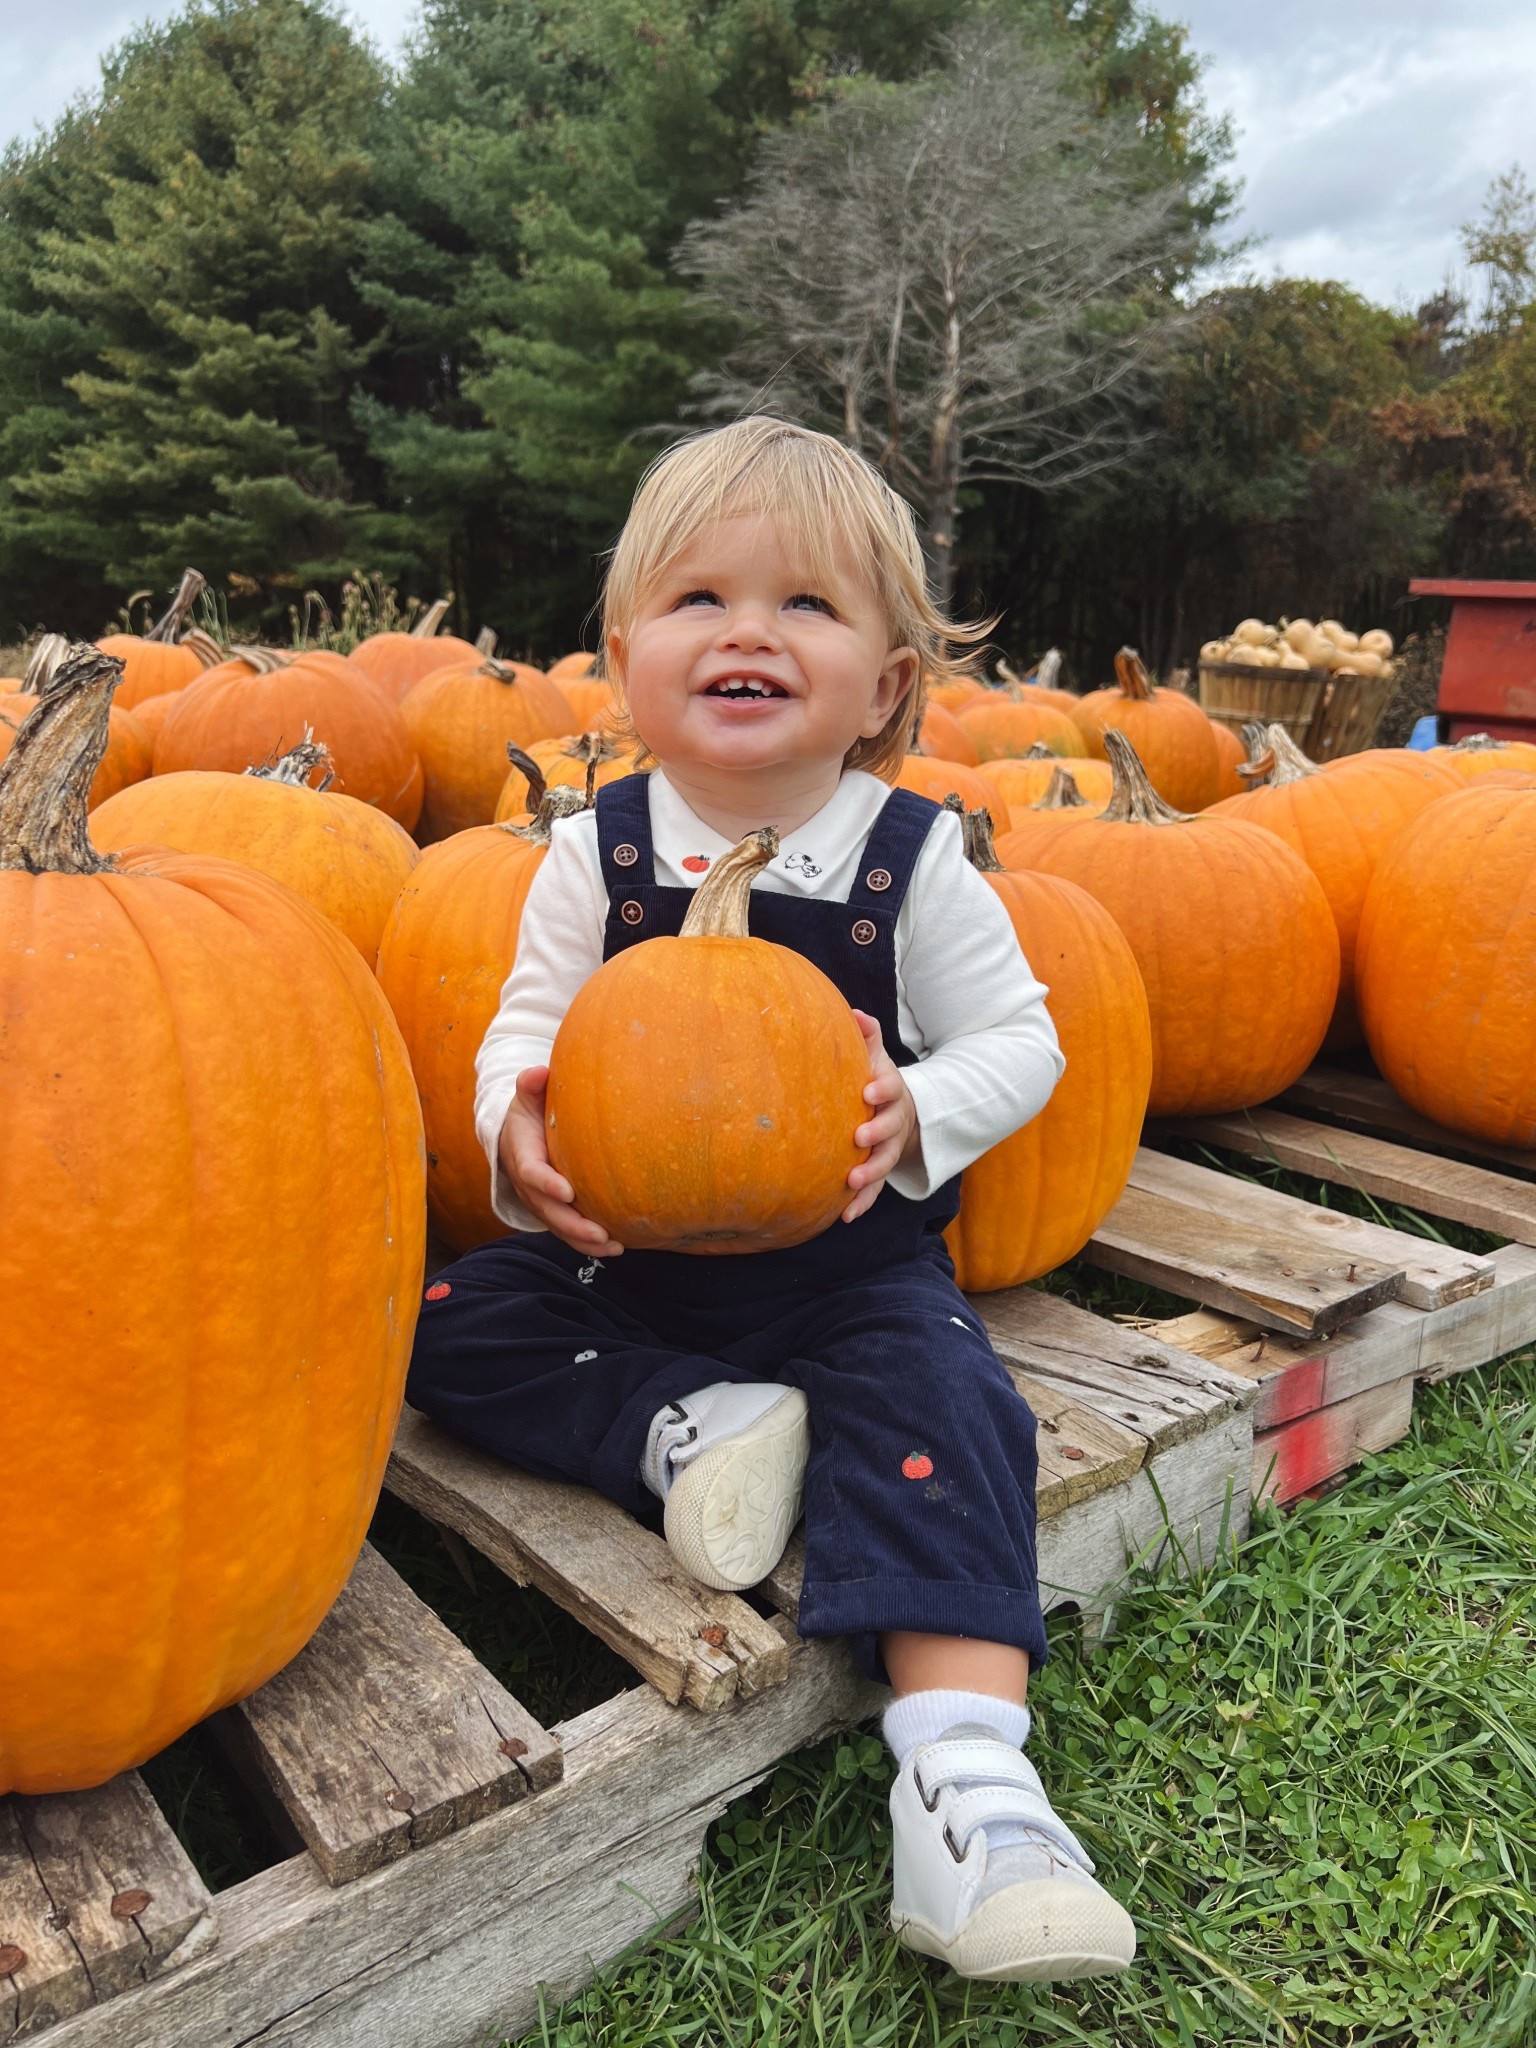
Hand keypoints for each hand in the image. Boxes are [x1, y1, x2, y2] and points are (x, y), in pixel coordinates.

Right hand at [498, 1066, 624, 1256]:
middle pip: (548, 1210)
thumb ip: (530, 1085)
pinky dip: (590, 1244)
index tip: (568, 1192)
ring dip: (584, 1241)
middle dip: (572, 1224)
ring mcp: (541, 1202)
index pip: (532, 1173)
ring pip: (560, 1228)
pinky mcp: (555, 1211)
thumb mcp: (527, 1096)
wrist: (516, 1135)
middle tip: (598, 1232)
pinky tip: (617, 1247)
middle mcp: (529, 1185)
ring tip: (614, 1246)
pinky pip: (570, 1232)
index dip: (547, 1184)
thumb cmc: (530, 1111)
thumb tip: (537, 1073)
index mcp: (522, 1155)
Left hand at [843, 1011, 919, 1222]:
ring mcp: (889, 1149)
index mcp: (892, 1091)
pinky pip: (875, 1190)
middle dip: (877, 1134)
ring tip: (851, 1182)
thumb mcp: (874, 1057)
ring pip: (884, 1163)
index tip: (867, 1091)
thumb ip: (867, 1037)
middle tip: (858, 1138)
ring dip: (870, 1174)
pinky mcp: (880, 1171)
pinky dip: (862, 1202)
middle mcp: (894, 1122)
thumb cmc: (874, 1080)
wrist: (897, 1112)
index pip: (891, 1088)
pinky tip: (845, 1215)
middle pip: (890, 1128)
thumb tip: (855, 1013)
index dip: (882, 1090)